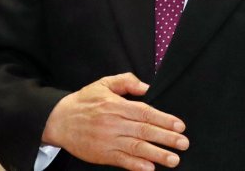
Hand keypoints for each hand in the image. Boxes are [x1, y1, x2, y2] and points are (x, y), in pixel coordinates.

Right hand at [42, 72, 188, 169]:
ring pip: (137, 148)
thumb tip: (146, 87)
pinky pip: (122, 161)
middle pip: (145, 131)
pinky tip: (149, 169)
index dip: (164, 119)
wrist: (60, 120)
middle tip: (184, 143)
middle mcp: (114, 123)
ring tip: (173, 159)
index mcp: (116, 105)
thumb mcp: (104, 83)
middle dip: (167, 138)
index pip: (145, 113)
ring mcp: (108, 140)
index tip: (180, 125)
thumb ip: (126, 81)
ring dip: (157, 154)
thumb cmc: (85, 101)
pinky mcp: (102, 154)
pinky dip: (137, 166)